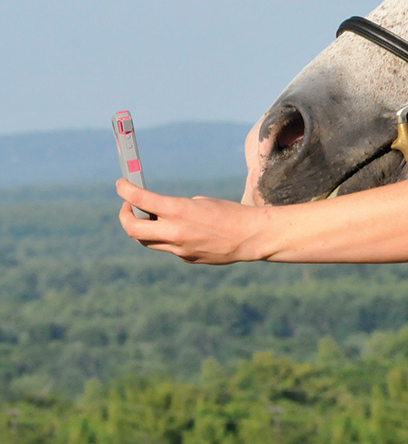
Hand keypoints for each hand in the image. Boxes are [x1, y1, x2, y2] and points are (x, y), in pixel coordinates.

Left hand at [116, 179, 269, 263]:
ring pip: (147, 241)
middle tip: (128, 207)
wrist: (250, 237)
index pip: (139, 199)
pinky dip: (167, 237)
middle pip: (132, 228)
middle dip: (125, 216)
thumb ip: (175, 209)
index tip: (121, 184)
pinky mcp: (186, 258)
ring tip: (151, 217)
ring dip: (143, 228)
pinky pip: (167, 247)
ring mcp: (178, 249)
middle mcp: (174, 232)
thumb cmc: (229, 213)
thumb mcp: (200, 202)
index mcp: (178, 210)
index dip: (125, 190)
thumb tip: (157, 214)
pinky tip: (182, 230)